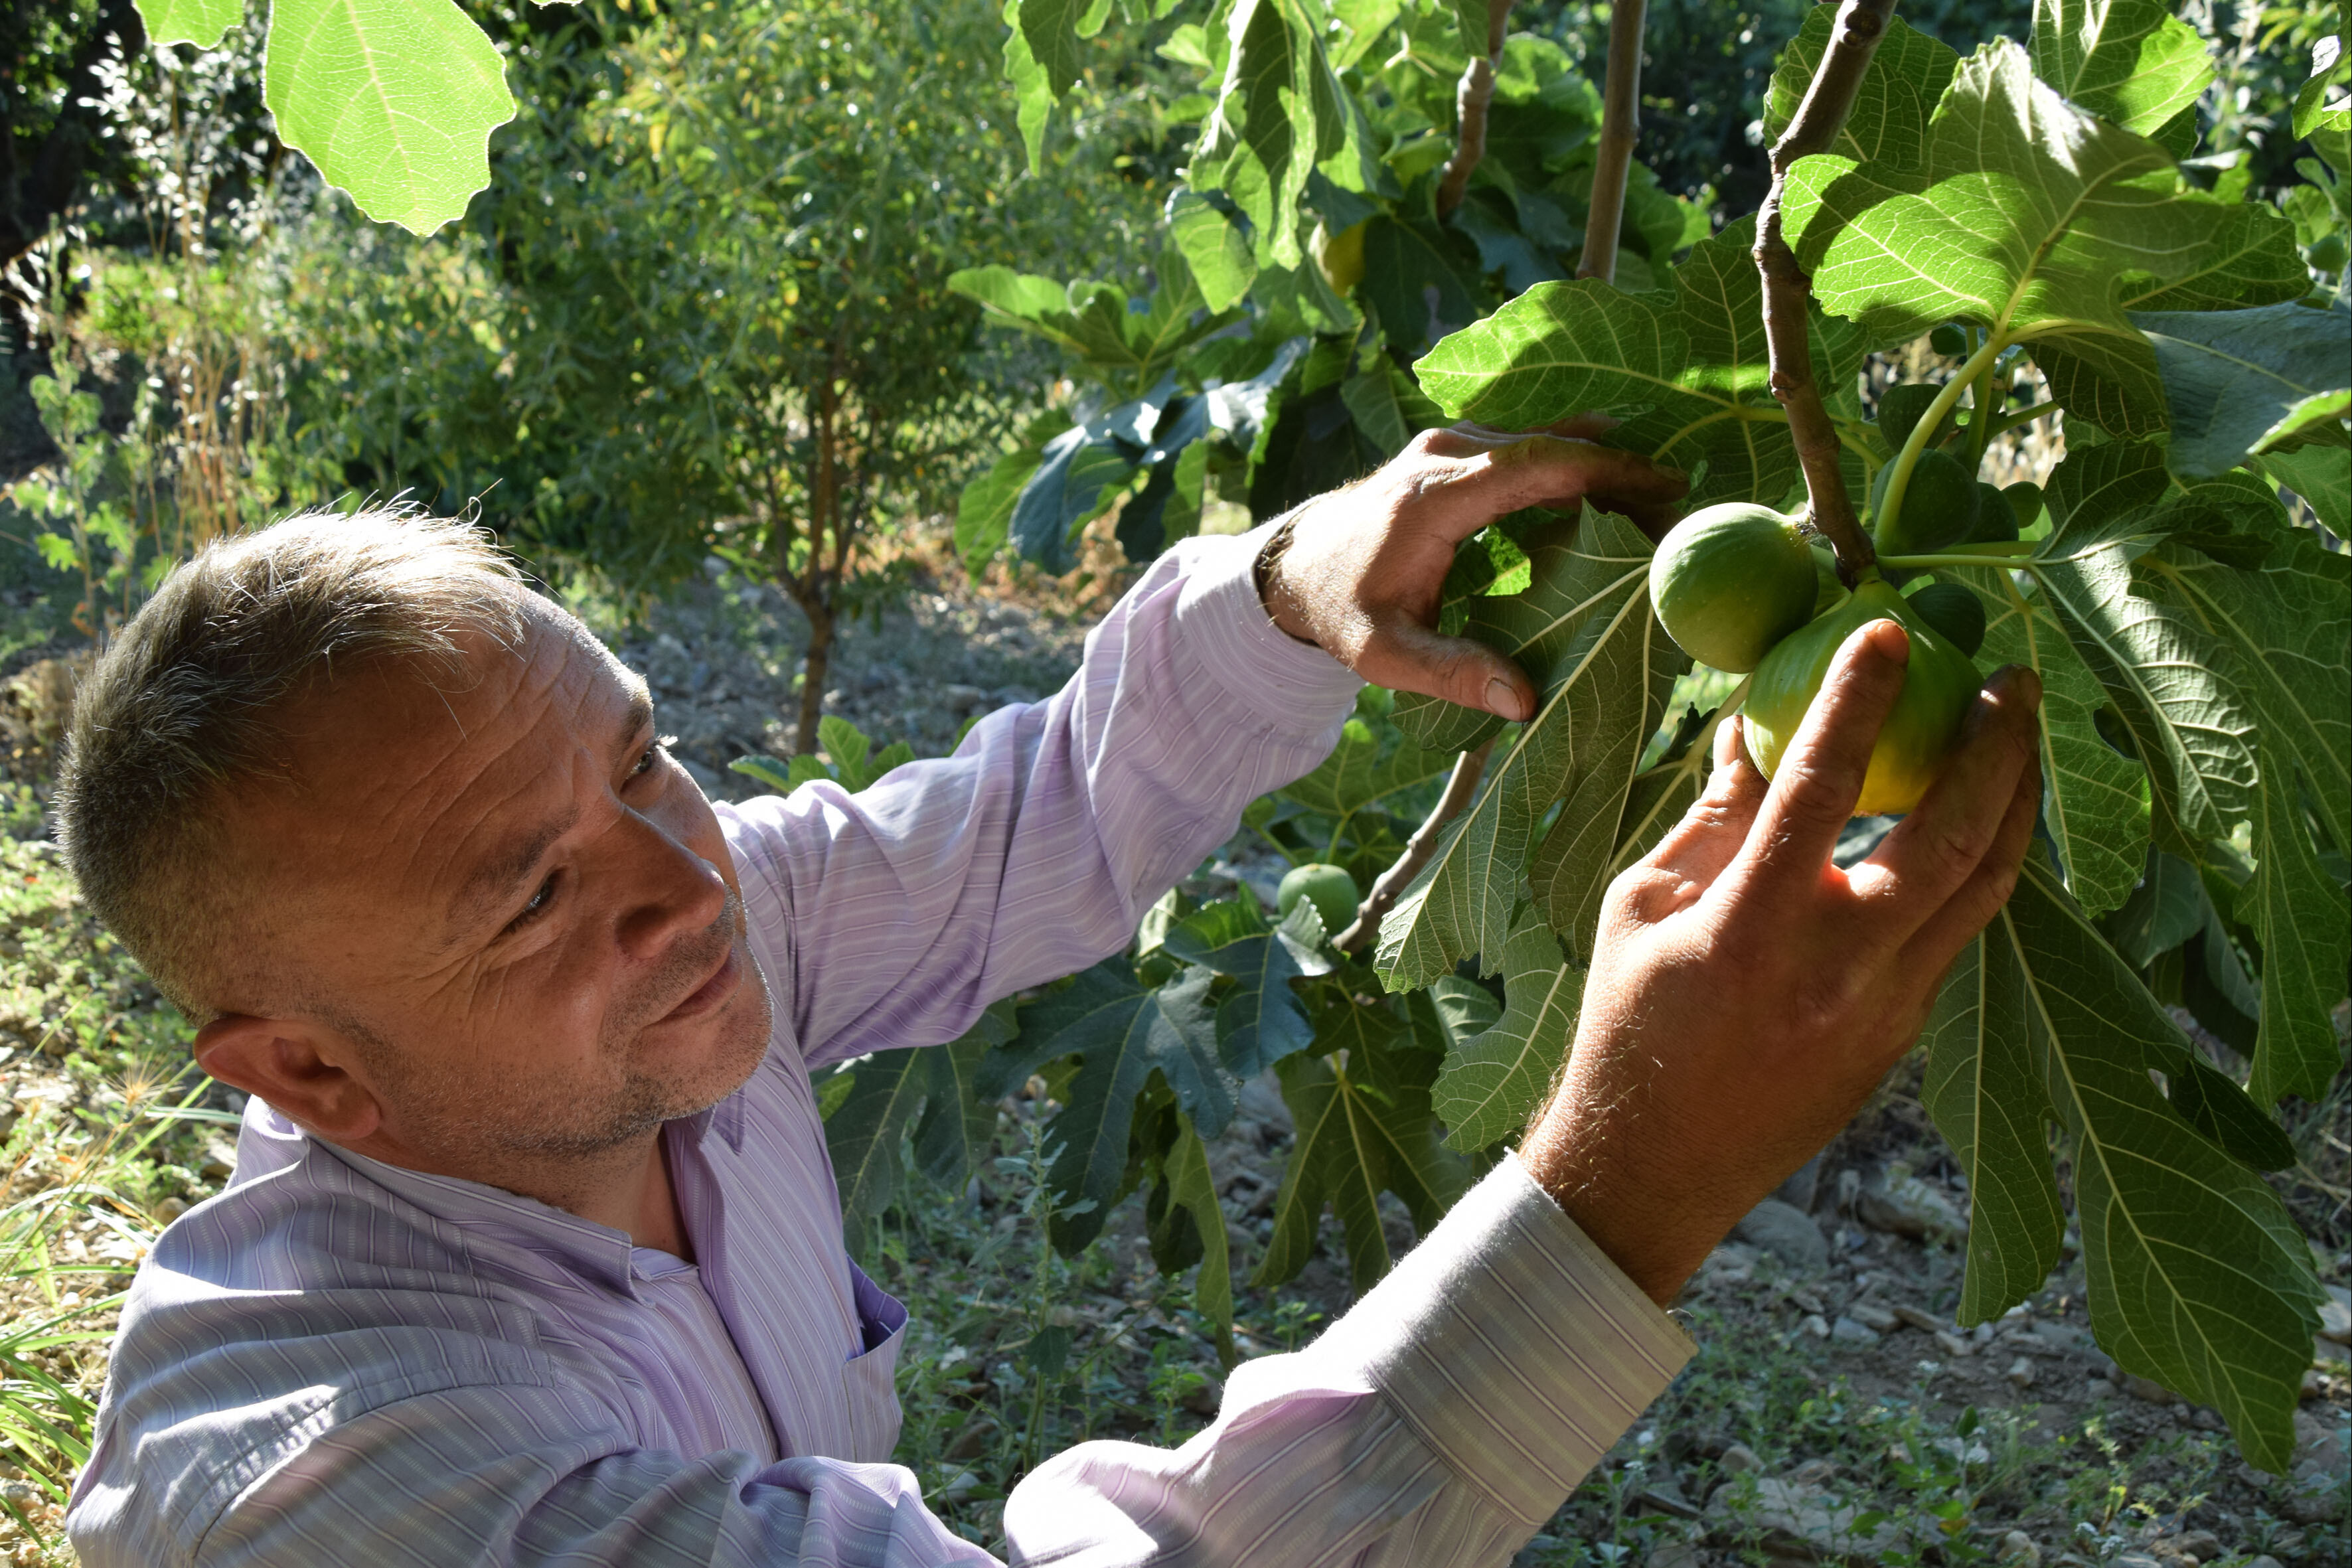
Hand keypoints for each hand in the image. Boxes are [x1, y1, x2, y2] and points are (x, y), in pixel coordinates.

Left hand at [1261, 421, 1686, 720]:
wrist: (1295, 567)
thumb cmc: (1344, 612)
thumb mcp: (1385, 654)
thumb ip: (1451, 674)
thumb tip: (1522, 702)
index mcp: (1434, 497)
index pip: (1535, 465)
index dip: (1605, 472)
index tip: (1666, 488)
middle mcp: (1444, 454)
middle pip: (1551, 445)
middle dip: (1622, 470)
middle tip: (1684, 503)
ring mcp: (1449, 443)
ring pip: (1543, 439)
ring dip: (1603, 464)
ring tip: (1661, 502)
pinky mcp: (1456, 448)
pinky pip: (1527, 445)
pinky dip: (1574, 463)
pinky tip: (1616, 489)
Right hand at [1517, 620, 2043, 1303]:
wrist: (1655, 1166)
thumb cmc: (1628, 1024)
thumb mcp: (1641, 903)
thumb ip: (1712, 815)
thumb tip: (1753, 723)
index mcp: (1753, 930)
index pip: (1821, 789)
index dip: (1857, 700)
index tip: (1889, 630)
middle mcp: (1838, 970)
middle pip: (1954, 837)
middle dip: (1997, 745)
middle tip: (2009, 675)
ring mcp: (1885, 1008)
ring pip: (1986, 888)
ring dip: (2015, 801)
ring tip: (2023, 735)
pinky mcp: (1904, 1033)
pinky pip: (1959, 930)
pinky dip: (1977, 863)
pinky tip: (1977, 819)